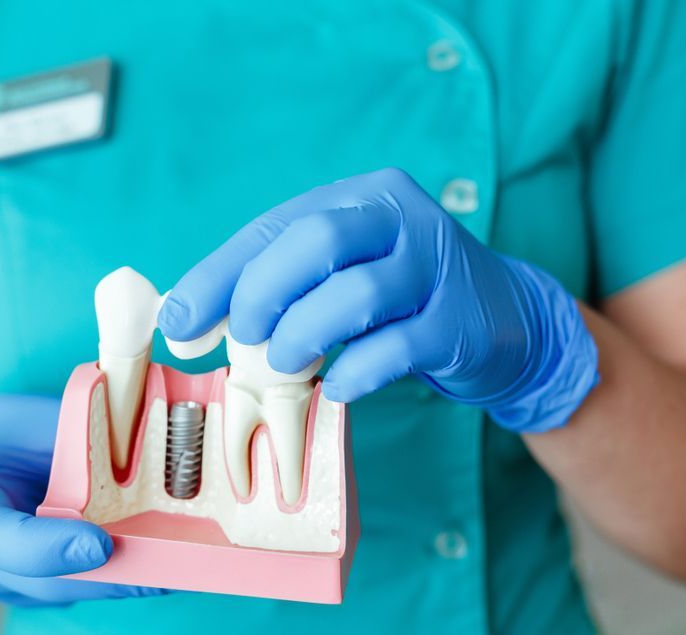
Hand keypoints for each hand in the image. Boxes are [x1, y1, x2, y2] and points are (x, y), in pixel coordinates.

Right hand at [0, 395, 165, 605]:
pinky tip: (148, 566)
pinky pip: (63, 591)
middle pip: (35, 580)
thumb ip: (76, 438)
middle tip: (164, 571)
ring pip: (55, 593)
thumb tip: (144, 440)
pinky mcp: (13, 589)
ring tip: (170, 568)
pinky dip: (104, 580)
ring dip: (112, 583)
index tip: (101, 546)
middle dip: (105, 578)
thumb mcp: (31, 418)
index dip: (48, 548)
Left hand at [158, 168, 597, 431]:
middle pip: (317, 239)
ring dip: (305, 334)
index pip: (274, 226)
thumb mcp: (342, 274)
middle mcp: (400, 217)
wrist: (506, 319)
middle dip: (264, 293)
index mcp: (359, 197)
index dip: (219, 276)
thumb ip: (277, 287)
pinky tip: (339, 387)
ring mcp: (436, 267)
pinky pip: (396, 348)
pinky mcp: (460, 323)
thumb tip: (187, 321)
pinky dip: (355, 371)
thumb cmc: (402, 297)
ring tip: (286, 365)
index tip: (179, 323)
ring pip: (357, 292)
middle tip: (246, 338)